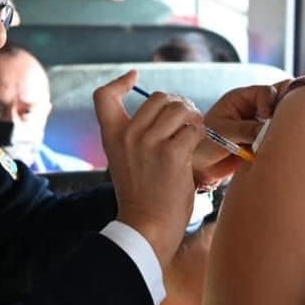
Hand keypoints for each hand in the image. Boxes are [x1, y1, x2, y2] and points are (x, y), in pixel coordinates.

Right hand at [94, 71, 201, 263]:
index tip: (134, 77)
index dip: (120, 82)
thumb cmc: (142, 198)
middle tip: (185, 122)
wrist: (146, 227)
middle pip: (158, 97)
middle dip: (177, 105)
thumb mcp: (125, 161)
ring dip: (192, 118)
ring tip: (193, 135)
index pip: (103, 96)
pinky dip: (200, 137)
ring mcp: (149, 143)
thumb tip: (166, 110)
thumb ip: (136, 137)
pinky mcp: (172, 154)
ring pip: (180, 108)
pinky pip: (194, 130)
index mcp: (112, 136)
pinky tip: (196, 150)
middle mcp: (128, 135)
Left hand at [194, 79, 292, 185]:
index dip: (270, 103)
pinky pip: (278, 138)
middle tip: (285, 124)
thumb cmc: (203, 144)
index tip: (266, 117)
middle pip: (279, 100)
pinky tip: (279, 149)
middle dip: (285, 110)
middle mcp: (253, 108)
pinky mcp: (263, 141)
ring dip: (283, 128)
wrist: (200, 167)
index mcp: (241, 98)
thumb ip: (246, 130)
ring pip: (281, 120)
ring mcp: (260, 125)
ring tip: (281, 138)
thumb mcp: (224, 133)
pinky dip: (281, 142)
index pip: (265, 92)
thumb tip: (268, 130)